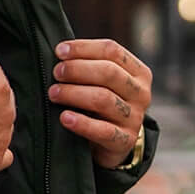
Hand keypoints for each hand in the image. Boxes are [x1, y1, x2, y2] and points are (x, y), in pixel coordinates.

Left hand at [47, 38, 151, 168]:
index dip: (84, 48)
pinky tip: (64, 117)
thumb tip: (60, 51)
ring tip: (54, 93)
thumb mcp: (103, 84)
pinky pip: (103, 130)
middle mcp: (141, 93)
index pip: (112, 51)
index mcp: (138, 72)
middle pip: (109, 73)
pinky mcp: (125, 141)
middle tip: (56, 73)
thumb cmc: (101, 107)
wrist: (113, 145)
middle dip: (78, 70)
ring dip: (74, 93)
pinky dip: (81, 123)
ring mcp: (135, 118)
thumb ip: (90, 66)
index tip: (59, 51)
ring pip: (103, 99)